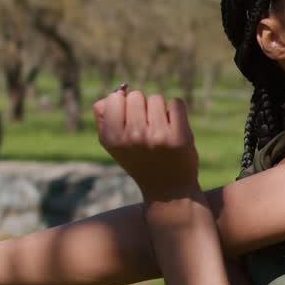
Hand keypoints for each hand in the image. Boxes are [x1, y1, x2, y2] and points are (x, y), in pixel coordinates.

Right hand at [93, 85, 199, 200]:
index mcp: (111, 138)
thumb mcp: (115, 144)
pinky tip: (174, 129)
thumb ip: (105, 118)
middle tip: (147, 129)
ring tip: (161, 131)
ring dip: (160, 110)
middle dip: (143, 107)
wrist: (169, 189)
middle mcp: (132, 137)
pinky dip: (177, 112)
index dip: (125, 106)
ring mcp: (156, 136)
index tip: (130, 122)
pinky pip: (176, 103)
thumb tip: (112, 94)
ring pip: (156, 98)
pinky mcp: (179, 136)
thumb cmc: (141, 161)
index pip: (115, 98)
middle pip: (136, 95)